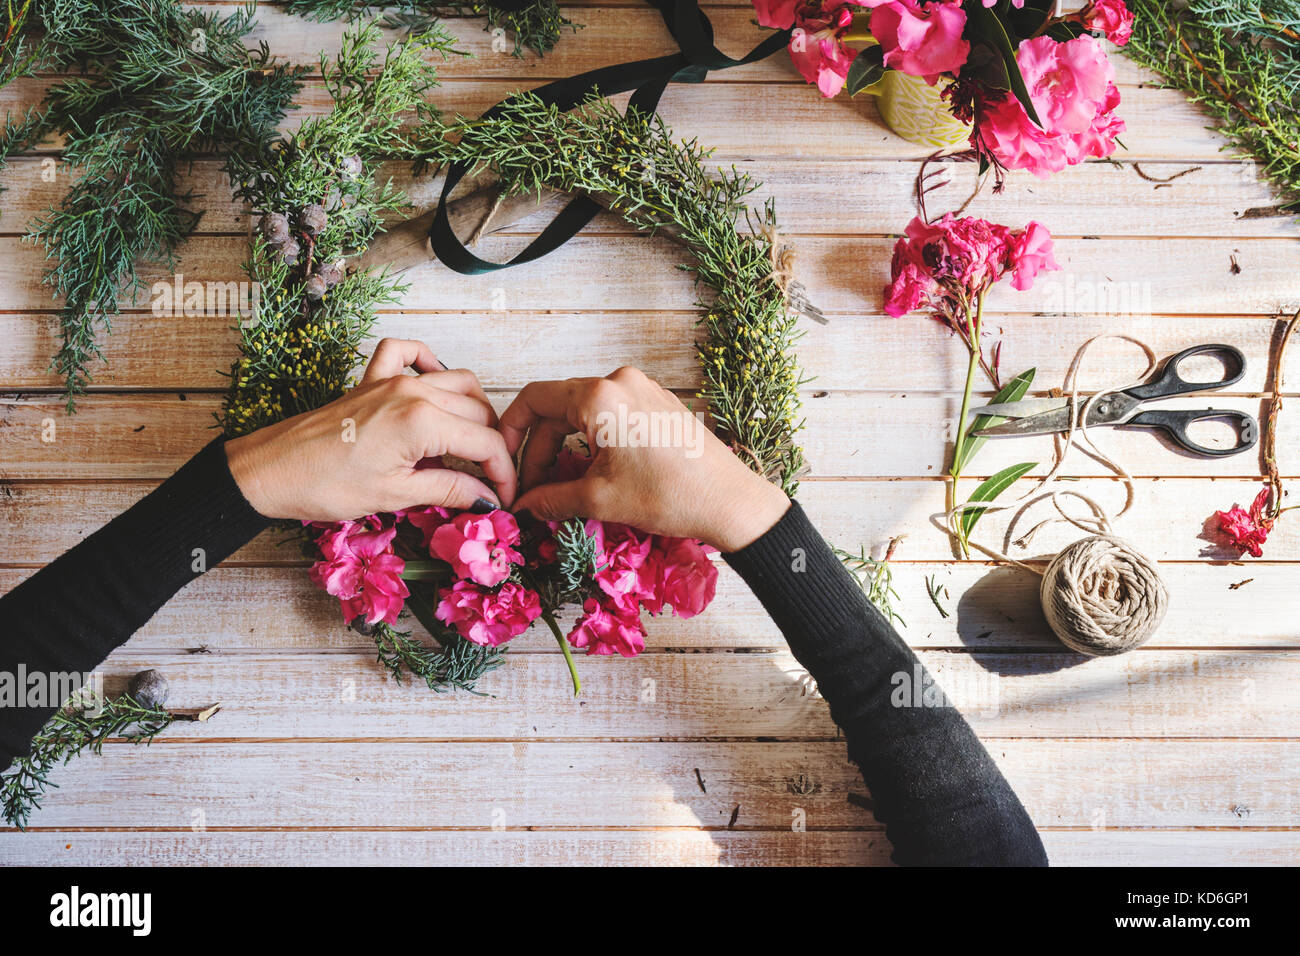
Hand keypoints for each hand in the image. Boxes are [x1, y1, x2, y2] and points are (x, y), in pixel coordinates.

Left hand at [225, 338, 515, 521]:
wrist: (271, 470)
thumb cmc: (325, 486)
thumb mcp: (396, 495)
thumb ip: (450, 490)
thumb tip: (488, 498)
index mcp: (422, 421)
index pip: (486, 444)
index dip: (503, 474)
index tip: (504, 498)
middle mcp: (413, 391)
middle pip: (478, 413)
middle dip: (492, 449)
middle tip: (488, 481)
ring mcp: (392, 380)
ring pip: (457, 382)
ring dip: (472, 413)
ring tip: (468, 447)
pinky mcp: (372, 379)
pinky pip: (409, 353)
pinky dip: (429, 363)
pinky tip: (433, 387)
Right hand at [500, 366, 789, 551]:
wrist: (731, 502)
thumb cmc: (669, 496)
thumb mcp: (599, 500)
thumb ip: (550, 498)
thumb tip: (522, 506)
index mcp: (599, 396)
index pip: (534, 399)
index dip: (511, 433)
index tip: (506, 465)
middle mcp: (620, 381)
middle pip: (557, 407)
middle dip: (540, 449)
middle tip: (535, 489)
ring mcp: (642, 388)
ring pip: (583, 412)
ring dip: (566, 446)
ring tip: (562, 486)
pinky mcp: (658, 402)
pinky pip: (610, 414)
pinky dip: (592, 440)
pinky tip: (593, 473)